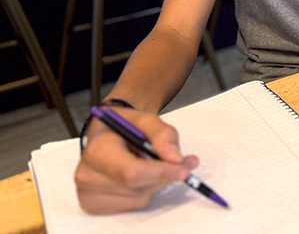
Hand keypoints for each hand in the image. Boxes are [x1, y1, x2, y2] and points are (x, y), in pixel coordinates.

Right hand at [74, 108, 198, 213]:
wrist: (106, 133)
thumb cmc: (124, 126)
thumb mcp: (146, 119)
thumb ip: (163, 134)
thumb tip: (175, 157)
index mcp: (97, 150)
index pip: (131, 172)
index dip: (161, 172)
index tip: (183, 167)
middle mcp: (88, 174)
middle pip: (138, 187)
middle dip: (165, 175)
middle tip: (182, 162)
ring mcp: (89, 193)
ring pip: (140, 198)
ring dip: (156, 182)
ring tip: (149, 162)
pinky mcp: (94, 206)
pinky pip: (134, 205)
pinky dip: (144, 191)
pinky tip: (138, 175)